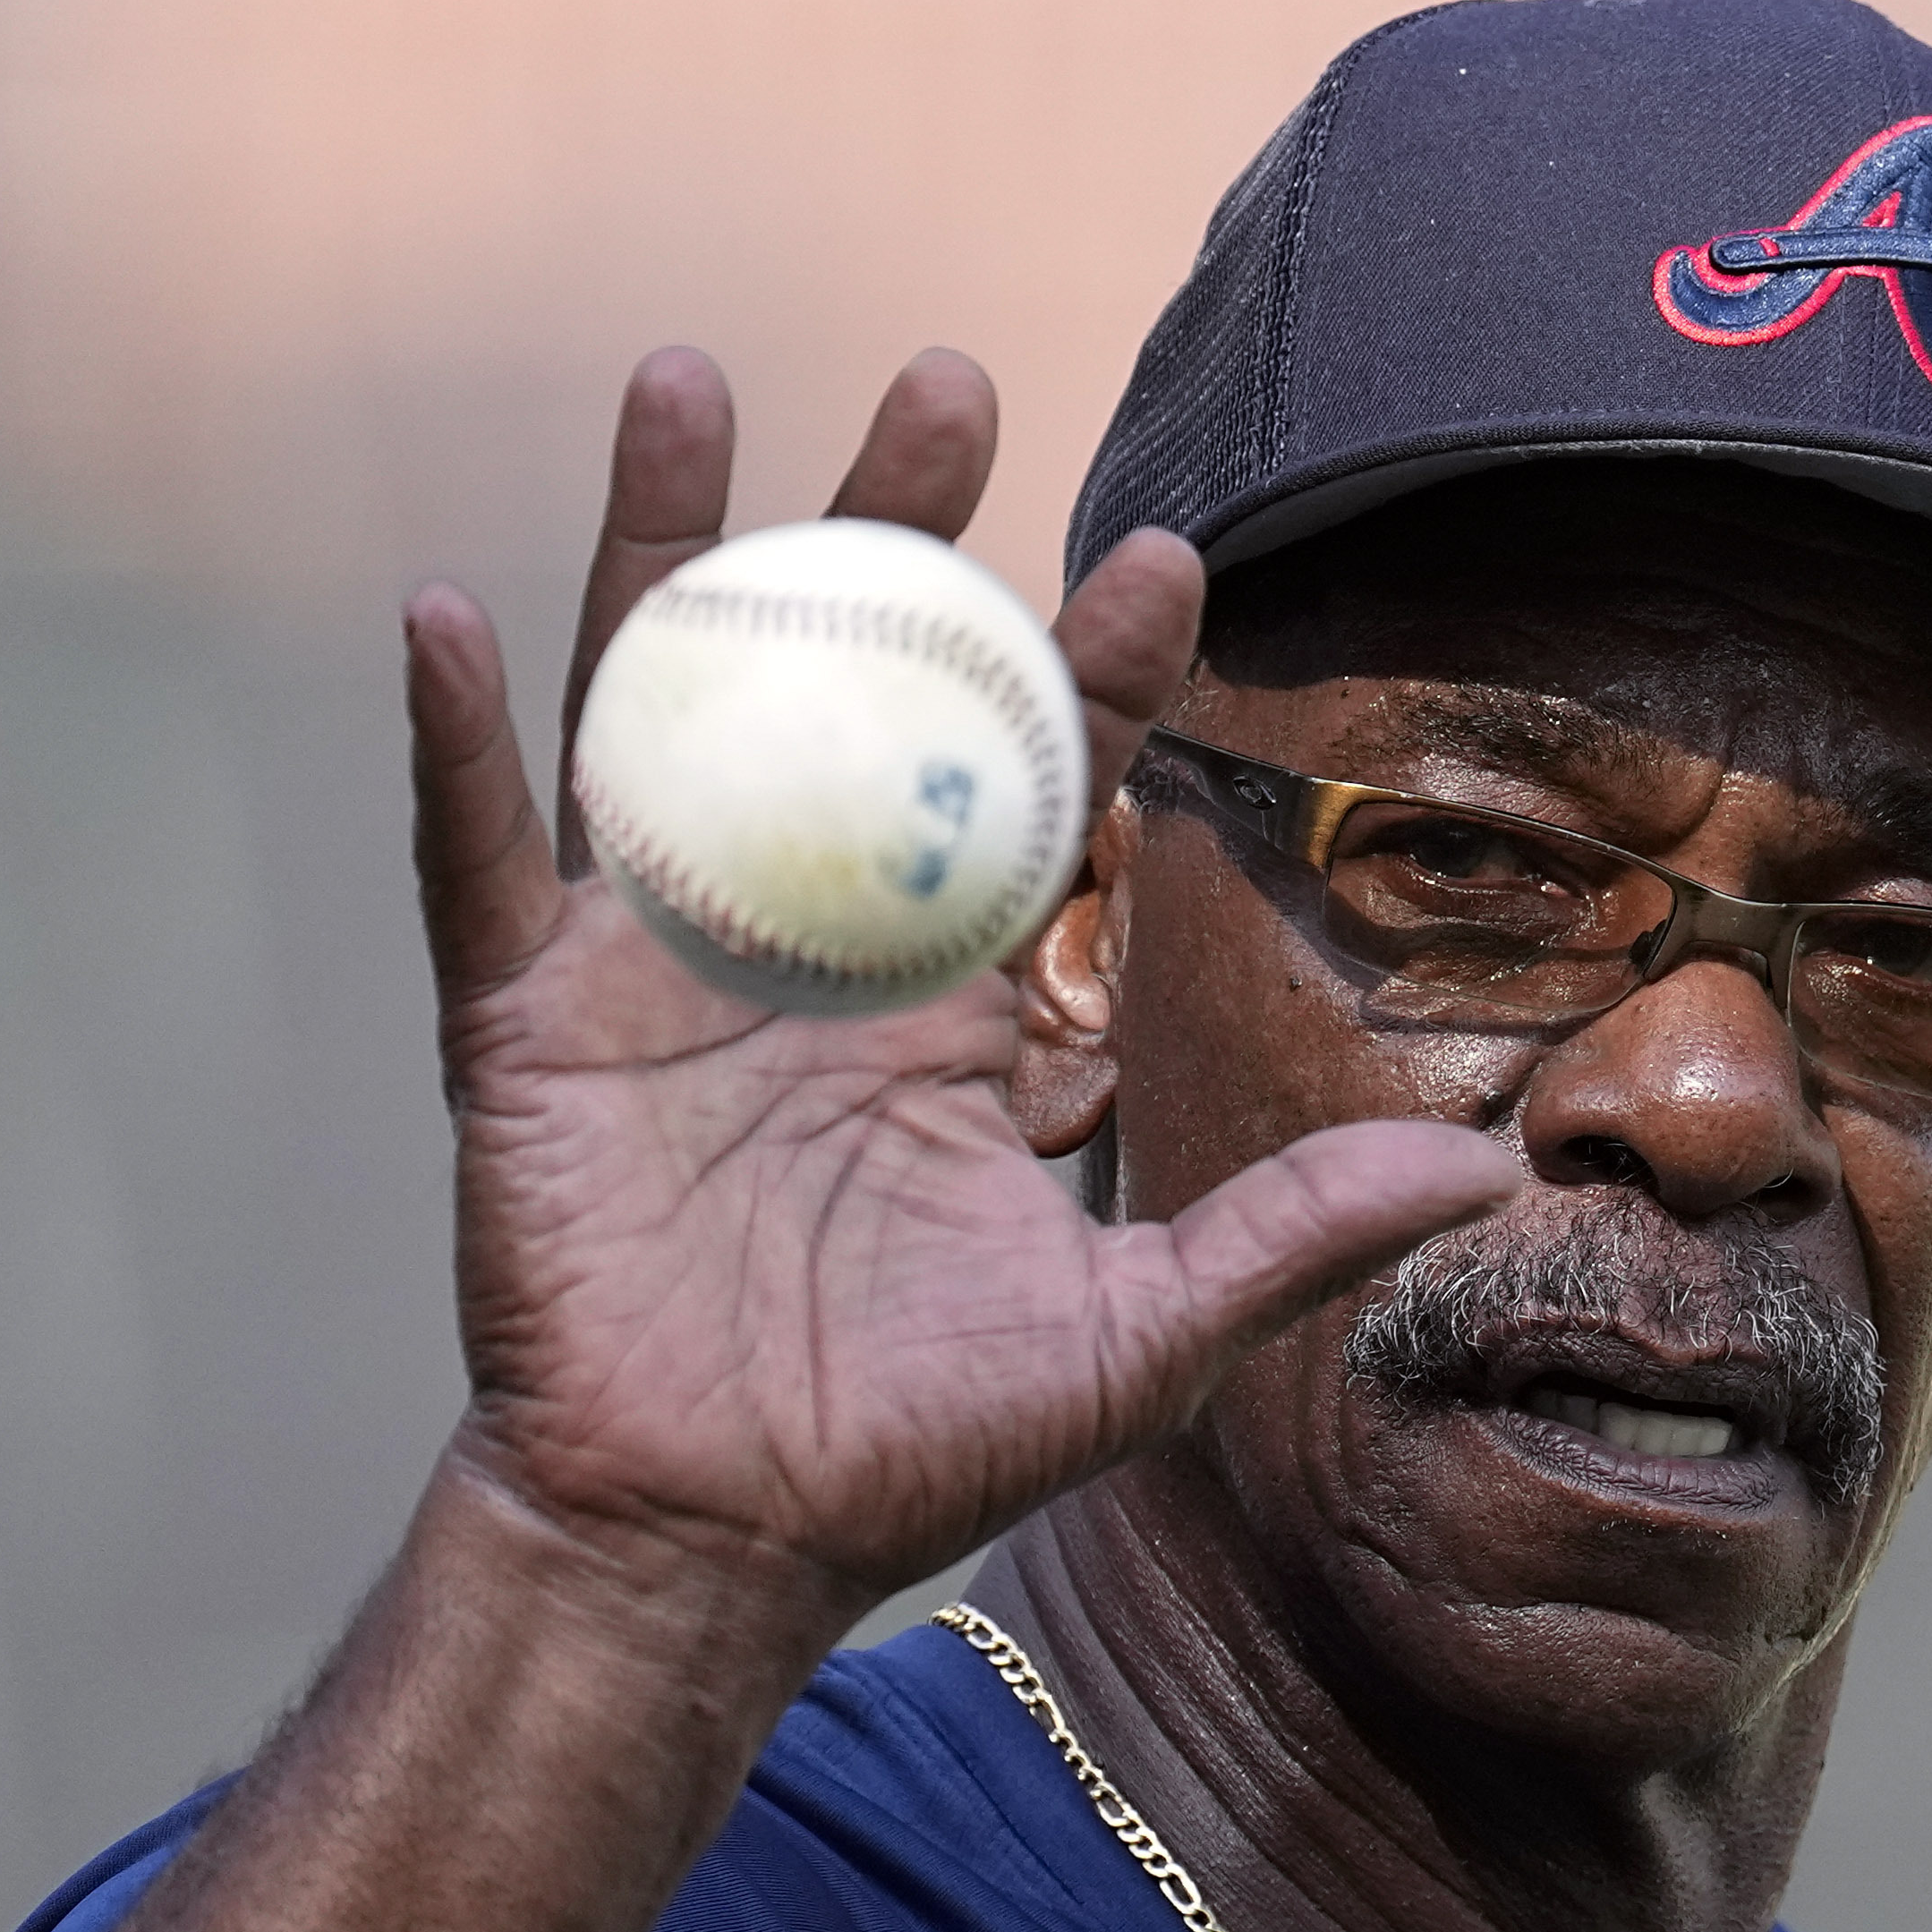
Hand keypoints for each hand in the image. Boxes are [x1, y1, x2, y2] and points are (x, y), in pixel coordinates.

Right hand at [400, 347, 1514, 1601]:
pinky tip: (448, 613)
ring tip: (694, 383)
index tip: (1164, 567)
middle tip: (952, 386)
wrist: (717, 1549)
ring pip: (660, 715)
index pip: (1035, 802)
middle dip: (898, 543)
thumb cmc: (910, 1450)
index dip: (1095, 685)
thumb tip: (1482, 1172)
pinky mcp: (528, 1028)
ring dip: (671, 552)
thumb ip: (1291, 1230)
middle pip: (850, 702)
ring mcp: (656, 972)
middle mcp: (807, 952)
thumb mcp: (1137, 1337)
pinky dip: (454, 743)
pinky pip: (478, 861)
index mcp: (949, 1012)